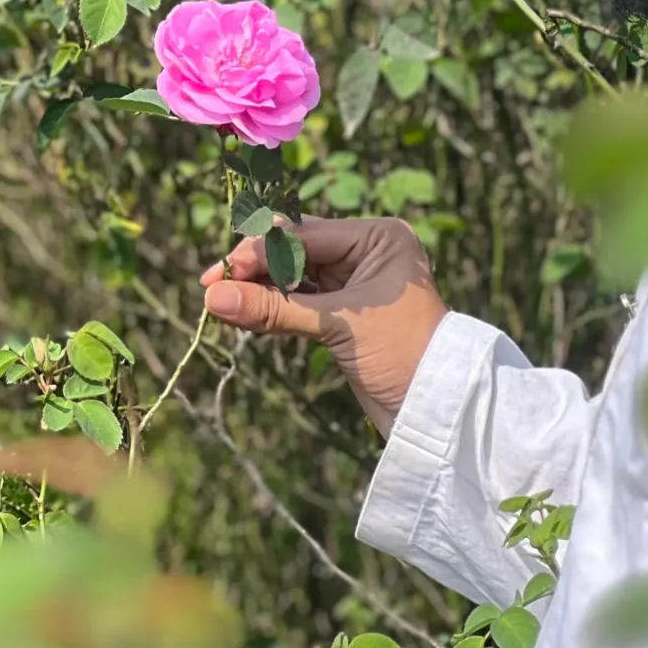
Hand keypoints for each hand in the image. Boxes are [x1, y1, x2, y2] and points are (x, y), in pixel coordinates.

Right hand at [202, 217, 447, 437]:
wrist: (436, 413)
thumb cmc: (402, 356)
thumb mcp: (337, 326)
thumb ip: (275, 309)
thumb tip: (213, 298)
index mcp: (377, 237)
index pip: (302, 235)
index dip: (259, 253)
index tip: (221, 274)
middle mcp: (366, 252)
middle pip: (293, 252)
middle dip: (255, 271)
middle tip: (212, 287)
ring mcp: (354, 282)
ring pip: (292, 278)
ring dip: (259, 291)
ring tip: (220, 304)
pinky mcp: (343, 313)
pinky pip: (299, 302)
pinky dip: (273, 309)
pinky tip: (243, 316)